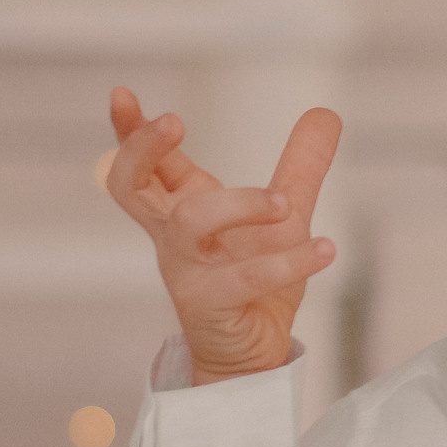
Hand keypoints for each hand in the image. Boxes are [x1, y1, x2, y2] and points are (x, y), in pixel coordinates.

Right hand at [105, 87, 341, 384]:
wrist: (254, 353)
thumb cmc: (254, 282)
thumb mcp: (283, 214)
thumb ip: (300, 166)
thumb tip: (325, 113)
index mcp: (182, 207)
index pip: (144, 163)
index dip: (130, 130)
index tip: (121, 93)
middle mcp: (174, 236)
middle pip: (131, 186)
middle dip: (143, 150)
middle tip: (173, 121)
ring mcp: (186, 271)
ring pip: (192, 223)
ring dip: (239, 204)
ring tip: (284, 203)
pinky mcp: (209, 305)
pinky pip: (244, 278)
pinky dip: (288, 261)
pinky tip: (326, 249)